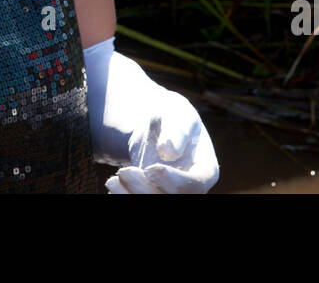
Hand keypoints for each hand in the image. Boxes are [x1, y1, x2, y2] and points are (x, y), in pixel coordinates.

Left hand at [105, 91, 219, 193]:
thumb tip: (169, 150)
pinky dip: (126, 197)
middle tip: (124, 172)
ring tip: (113, 180)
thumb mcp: (176, 114)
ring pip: (153, 204)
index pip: (194, 186)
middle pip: (172, 200)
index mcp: (205, 171)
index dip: (173, 182)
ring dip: (132, 196)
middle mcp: (191, 189)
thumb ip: (177, 130)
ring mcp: (171, 194)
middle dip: (145, 190)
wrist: (156, 127)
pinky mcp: (154, 194)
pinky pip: (141, 202)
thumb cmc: (171, 118)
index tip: (151, 168)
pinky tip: (113, 186)